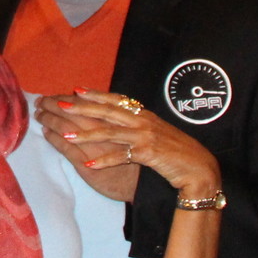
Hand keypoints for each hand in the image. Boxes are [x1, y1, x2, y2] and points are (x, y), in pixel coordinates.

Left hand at [36, 90, 220, 199]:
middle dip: (81, 107)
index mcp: (144, 114)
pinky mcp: (148, 153)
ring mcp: (145, 136)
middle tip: (59, 104)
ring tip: (65, 134)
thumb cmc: (176, 150)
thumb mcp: (155, 131)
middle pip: (107, 111)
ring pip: (110, 132)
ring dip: (85, 134)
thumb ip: (137, 123)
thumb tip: (117, 117)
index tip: (75, 89)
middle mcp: (143, 121)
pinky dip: (105, 160)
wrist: (199, 167)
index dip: (95, 94)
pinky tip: (89, 165)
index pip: (116, 100)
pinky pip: (122, 156)